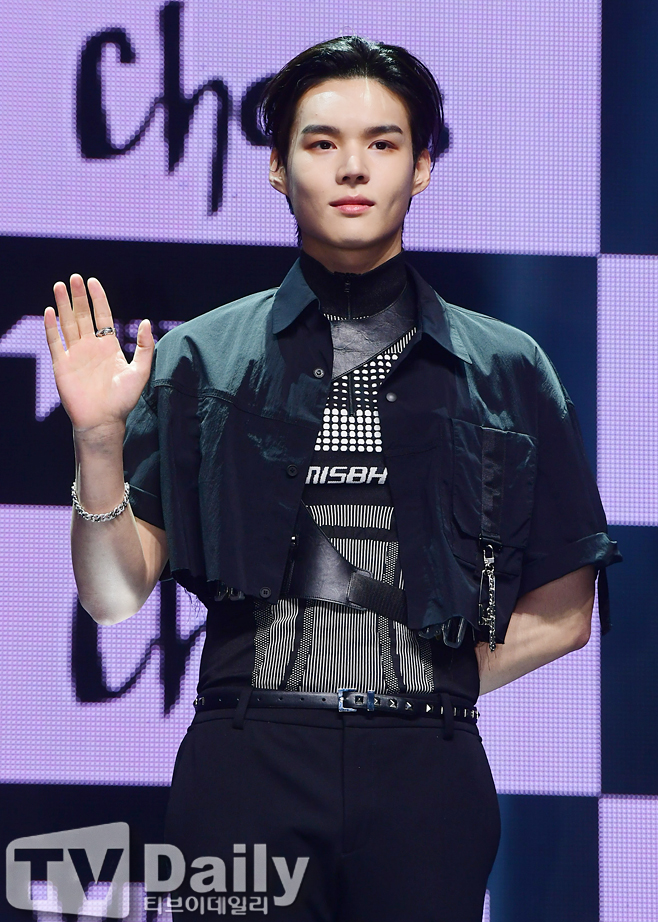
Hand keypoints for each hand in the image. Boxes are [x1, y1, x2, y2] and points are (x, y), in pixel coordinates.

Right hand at [44, 274, 154, 434]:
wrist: (103, 421)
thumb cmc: (123, 400)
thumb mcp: (140, 371)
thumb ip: (144, 347)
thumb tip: (145, 322)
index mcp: (108, 346)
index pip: (102, 316)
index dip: (98, 299)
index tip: (93, 282)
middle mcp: (90, 347)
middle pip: (82, 316)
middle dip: (78, 297)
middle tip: (75, 277)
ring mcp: (75, 355)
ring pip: (66, 324)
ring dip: (63, 305)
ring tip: (60, 286)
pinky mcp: (61, 365)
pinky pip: (54, 342)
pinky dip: (51, 326)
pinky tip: (50, 311)